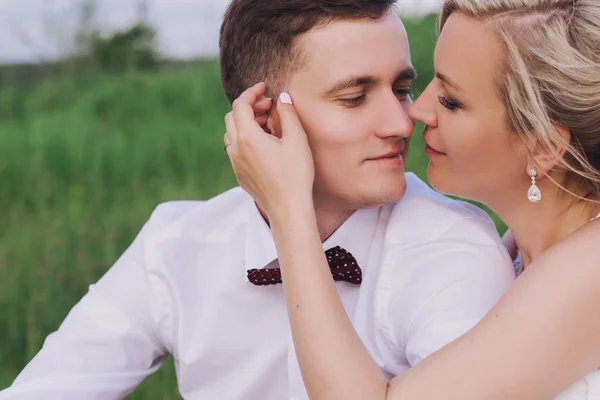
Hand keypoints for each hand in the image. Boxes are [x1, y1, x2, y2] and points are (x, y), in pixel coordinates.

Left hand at [224, 83, 314, 219]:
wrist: (288, 209)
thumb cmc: (295, 175)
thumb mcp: (297, 140)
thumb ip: (288, 114)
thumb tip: (283, 98)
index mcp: (247, 137)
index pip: (240, 105)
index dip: (251, 93)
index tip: (264, 88)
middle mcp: (236, 148)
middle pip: (232, 117)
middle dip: (248, 107)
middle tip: (268, 107)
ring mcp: (235, 163)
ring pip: (231, 133)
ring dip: (245, 123)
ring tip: (267, 125)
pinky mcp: (239, 174)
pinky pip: (235, 149)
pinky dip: (245, 138)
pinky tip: (264, 144)